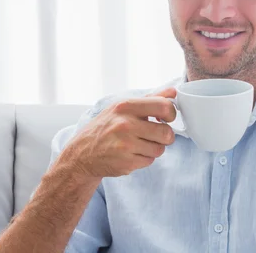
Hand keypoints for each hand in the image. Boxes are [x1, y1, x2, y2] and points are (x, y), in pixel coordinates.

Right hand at [58, 88, 177, 179]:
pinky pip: (149, 161)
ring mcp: (125, 145)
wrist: (82, 153)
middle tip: (156, 134)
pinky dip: (144, 158)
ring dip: (154, 148)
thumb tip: (173, 91)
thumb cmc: (106, 126)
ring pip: (160, 149)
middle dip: (165, 136)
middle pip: (166, 133)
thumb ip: (150, 98)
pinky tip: (132, 153)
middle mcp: (125, 125)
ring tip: (140, 144)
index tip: (166, 117)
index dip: (171, 113)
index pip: (164, 107)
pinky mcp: (126, 163)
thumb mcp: (123, 106)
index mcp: (126, 106)